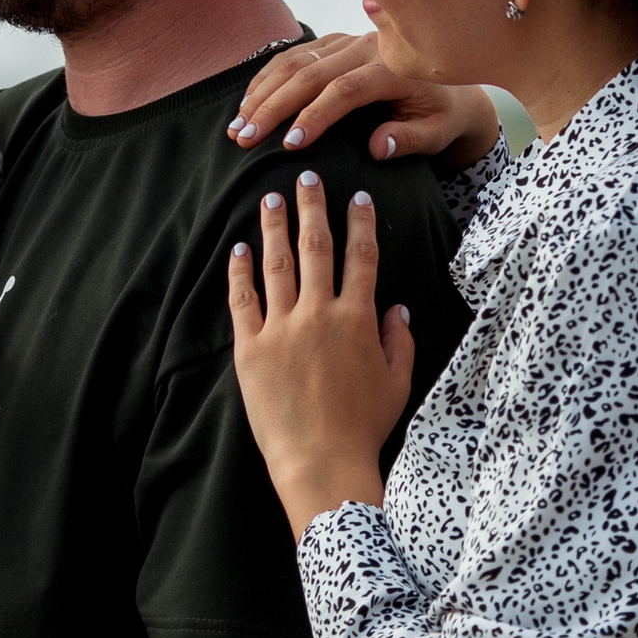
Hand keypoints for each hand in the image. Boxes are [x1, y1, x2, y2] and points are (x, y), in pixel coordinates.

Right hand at [227, 34, 499, 169]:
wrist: (449, 83)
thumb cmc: (441, 115)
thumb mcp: (437, 133)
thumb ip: (409, 140)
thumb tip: (377, 148)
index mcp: (393, 67)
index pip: (346, 90)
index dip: (315, 116)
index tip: (289, 145)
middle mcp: (367, 45)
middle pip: (310, 72)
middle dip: (273, 107)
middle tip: (245, 139)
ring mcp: (348, 39)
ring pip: (295, 60)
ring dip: (262, 93)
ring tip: (237, 127)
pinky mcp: (335, 42)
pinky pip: (294, 54)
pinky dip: (267, 78)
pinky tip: (248, 103)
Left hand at [227, 167, 416, 538]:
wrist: (321, 463)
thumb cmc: (364, 427)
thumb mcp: (396, 383)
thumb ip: (398, 340)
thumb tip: (397, 307)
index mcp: (357, 319)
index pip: (361, 257)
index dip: (360, 222)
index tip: (357, 196)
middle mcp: (319, 314)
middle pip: (316, 247)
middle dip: (313, 206)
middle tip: (307, 175)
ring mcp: (282, 329)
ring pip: (276, 263)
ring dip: (274, 226)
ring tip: (270, 198)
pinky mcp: (251, 348)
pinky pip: (243, 300)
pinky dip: (240, 271)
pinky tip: (239, 248)